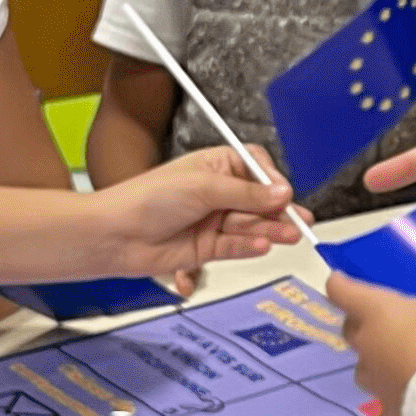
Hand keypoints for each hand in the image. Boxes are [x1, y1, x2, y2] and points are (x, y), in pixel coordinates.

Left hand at [85, 145, 298, 274]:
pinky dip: (251, 246)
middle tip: (298, 219)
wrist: (116, 234)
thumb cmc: (146, 198)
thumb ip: (245, 193)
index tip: (284, 192)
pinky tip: (263, 244)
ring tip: (289, 234)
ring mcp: (213, 221)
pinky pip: (237, 247)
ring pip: (251, 225)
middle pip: (258, 201)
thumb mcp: (202, 186)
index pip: (255, 169)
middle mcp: (216, 193)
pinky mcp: (208, 248)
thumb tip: (281, 192)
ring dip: (271, 229)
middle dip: (278, 210)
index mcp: (214, 166)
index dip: (272, 181)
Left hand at [324, 210, 415, 415]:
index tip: (342, 280)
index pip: (339, 290)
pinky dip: (385, 411)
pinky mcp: (387, 409)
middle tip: (384, 317)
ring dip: (374, 360)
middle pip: (349, 328)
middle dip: (361, 322)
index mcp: (375, 313)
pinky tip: (396, 411)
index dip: (339, 283)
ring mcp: (373, 380)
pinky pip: (379, 413)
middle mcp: (365, 345)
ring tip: (397, 358)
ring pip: (362, 367)